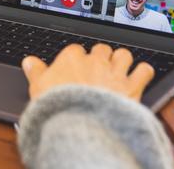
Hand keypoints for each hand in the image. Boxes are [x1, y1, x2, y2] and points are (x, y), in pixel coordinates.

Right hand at [22, 43, 154, 100]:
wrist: (82, 124)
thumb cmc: (59, 106)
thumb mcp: (38, 88)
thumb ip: (35, 72)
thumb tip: (28, 62)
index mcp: (71, 58)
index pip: (76, 50)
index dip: (77, 60)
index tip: (76, 68)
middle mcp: (95, 60)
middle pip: (101, 49)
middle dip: (101, 58)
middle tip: (98, 70)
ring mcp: (114, 72)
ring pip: (123, 54)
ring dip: (122, 61)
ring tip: (118, 70)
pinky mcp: (132, 86)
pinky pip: (144, 69)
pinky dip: (143, 72)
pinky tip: (139, 76)